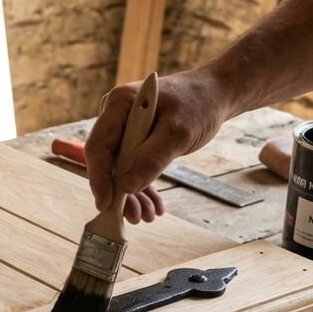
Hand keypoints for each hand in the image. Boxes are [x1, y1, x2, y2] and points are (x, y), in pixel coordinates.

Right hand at [85, 68, 235, 222]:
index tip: (106, 203)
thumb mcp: (178, 132)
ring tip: (146, 215)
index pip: (98, 145)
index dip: (99, 177)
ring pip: (119, 169)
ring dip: (131, 194)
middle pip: (106, 161)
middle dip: (118, 191)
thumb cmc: (197, 104)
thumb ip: (151, 158)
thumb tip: (126, 186)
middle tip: (133, 216)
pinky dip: (142, 187)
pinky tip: (153, 205)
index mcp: (118, 104)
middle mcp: (115, 116)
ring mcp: (124, 129)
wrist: (214, 95)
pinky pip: (132, 167)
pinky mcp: (134, 140)